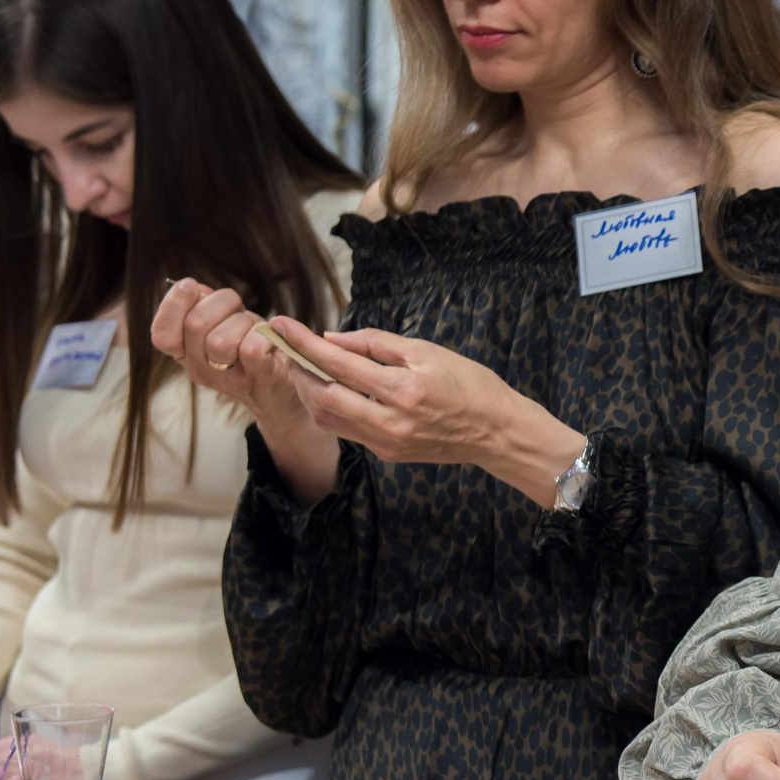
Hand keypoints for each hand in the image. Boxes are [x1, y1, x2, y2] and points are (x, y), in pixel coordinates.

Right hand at [151, 278, 323, 435]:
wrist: (285, 391)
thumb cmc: (250, 346)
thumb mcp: (219, 322)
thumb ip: (199, 304)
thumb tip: (189, 287)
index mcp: (186, 353)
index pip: (161, 335)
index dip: (173, 303)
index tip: (192, 286)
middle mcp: (200, 369)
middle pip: (195, 324)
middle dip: (220, 302)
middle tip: (236, 310)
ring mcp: (229, 379)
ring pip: (222, 340)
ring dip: (244, 321)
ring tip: (254, 329)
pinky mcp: (260, 378)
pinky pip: (252, 348)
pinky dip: (264, 334)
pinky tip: (270, 340)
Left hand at [270, 322, 582, 500]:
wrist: (498, 432)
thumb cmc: (470, 384)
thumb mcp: (428, 352)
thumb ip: (377, 345)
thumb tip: (334, 339)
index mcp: (402, 390)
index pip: (337, 364)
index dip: (303, 343)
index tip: (280, 324)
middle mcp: (389, 422)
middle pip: (320, 397)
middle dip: (296, 370)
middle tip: (285, 348)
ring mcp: (386, 443)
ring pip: (327, 418)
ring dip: (309, 392)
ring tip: (304, 368)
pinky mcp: (388, 454)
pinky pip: (347, 430)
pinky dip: (332, 408)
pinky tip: (333, 391)